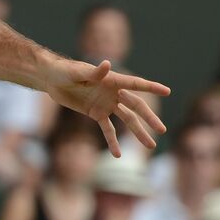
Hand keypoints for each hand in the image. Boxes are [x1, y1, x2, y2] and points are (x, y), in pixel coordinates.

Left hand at [44, 58, 168, 152]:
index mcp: (112, 80)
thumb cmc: (64, 70)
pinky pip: (108, 129)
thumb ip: (94, 72)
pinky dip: (113, 141)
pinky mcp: (96, 113)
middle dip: (149, 118)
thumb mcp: (78, 72)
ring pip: (127, 120)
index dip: (151, 87)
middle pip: (136, 106)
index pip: (135, 84)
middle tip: (162, 130)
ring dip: (138, 132)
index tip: (167, 91)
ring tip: (150, 146)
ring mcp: (106, 104)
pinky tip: (118, 155)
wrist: (51, 79)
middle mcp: (113, 92)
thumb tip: (107, 64)